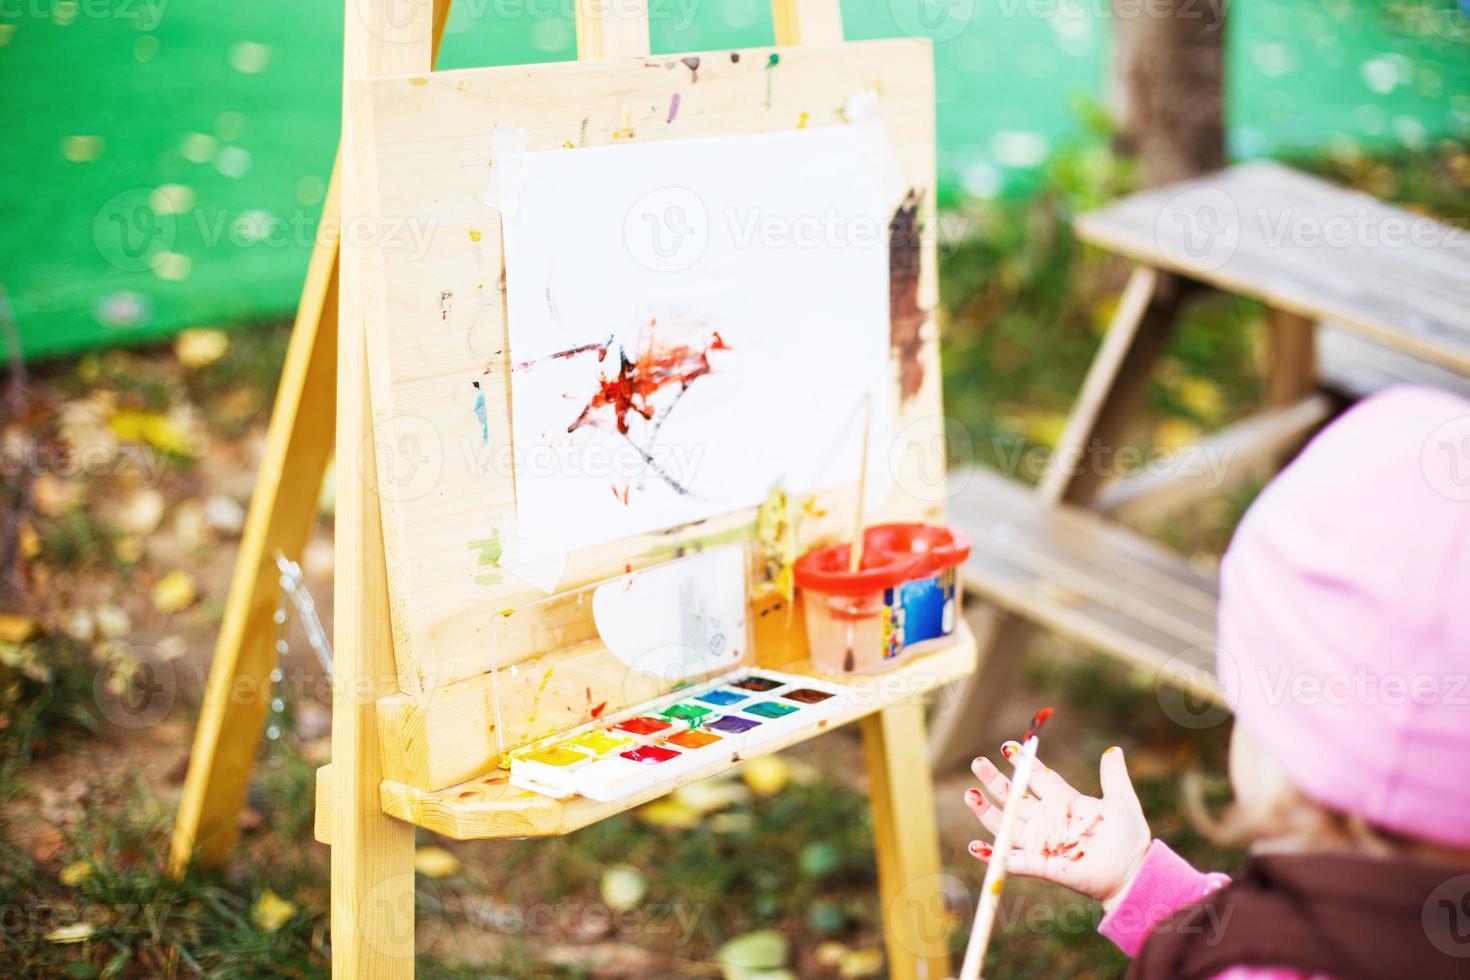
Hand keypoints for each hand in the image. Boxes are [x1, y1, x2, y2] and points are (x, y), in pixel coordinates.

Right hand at [964, 744, 1150, 909]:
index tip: (1009, 747)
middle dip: (994, 781)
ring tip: (970, 794)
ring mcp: (1041, 842)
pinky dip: (991, 855)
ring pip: (1006, 824)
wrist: (1131, 873)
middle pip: (1014, 797)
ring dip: (986, 811)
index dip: (1023, 763)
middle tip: (977, 762)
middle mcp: (1047, 820)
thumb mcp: (1122, 801)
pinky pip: (1009, 860)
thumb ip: (1113, 776)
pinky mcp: (1039, 865)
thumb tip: (1113, 749)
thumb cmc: (1129, 838)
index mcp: (1064, 802)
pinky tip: (974, 847)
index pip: (1037, 778)